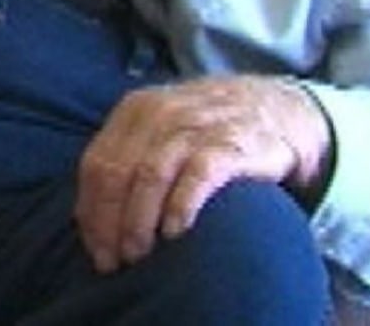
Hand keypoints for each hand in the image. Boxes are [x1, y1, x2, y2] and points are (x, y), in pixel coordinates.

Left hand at [74, 75, 331, 272]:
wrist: (279, 109)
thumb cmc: (208, 131)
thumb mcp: (163, 130)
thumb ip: (129, 160)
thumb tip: (93, 218)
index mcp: (134, 111)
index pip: (95, 164)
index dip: (90, 210)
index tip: (94, 248)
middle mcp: (159, 113)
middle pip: (117, 172)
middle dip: (108, 222)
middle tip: (113, 260)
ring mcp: (194, 126)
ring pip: (150, 174)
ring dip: (138, 220)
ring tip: (138, 255)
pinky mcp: (230, 144)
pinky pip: (197, 175)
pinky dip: (180, 205)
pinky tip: (174, 232)